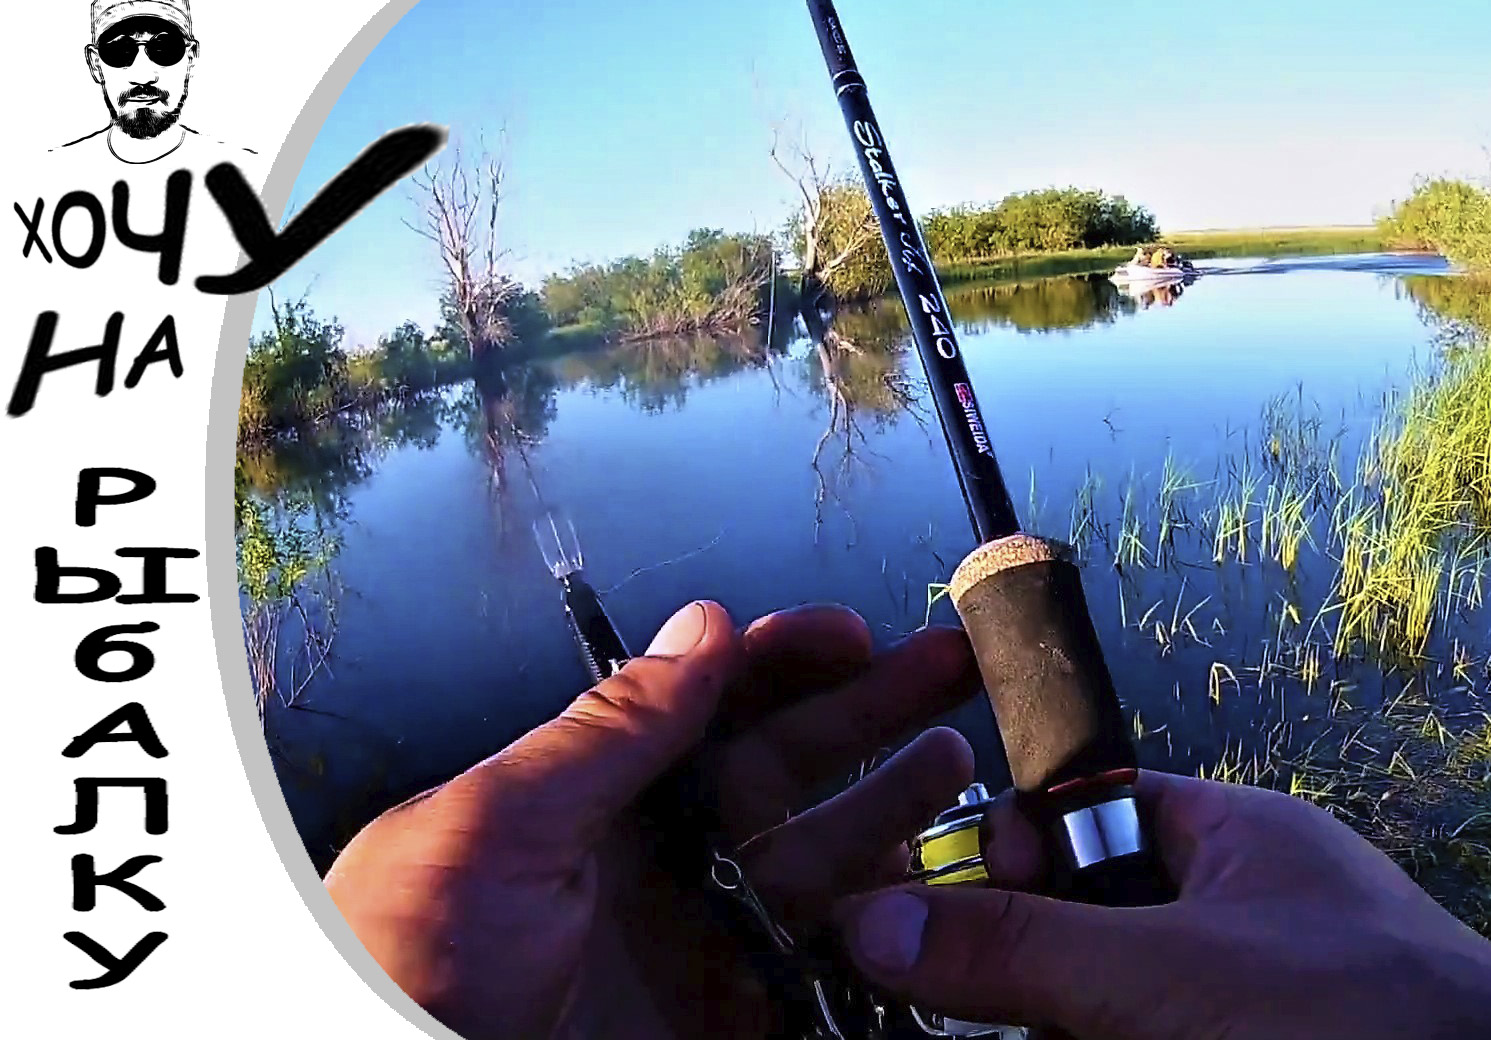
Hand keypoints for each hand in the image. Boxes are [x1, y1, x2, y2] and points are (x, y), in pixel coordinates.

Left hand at [322, 600, 979, 1039]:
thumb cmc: (398, 973)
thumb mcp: (491, 830)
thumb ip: (607, 732)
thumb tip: (697, 629)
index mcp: (587, 799)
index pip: (703, 706)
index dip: (780, 661)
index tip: (851, 632)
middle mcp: (652, 862)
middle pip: (781, 767)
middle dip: (866, 712)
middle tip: (945, 668)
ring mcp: (697, 942)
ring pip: (820, 860)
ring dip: (889, 807)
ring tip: (953, 761)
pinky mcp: (728, 1021)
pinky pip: (825, 967)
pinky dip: (880, 930)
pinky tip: (920, 891)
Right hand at [832, 771, 1490, 1039]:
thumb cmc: (1357, 1015)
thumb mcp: (1165, 976)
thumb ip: (1019, 950)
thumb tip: (869, 923)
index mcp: (1234, 839)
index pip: (1086, 818)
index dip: (1015, 860)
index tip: (951, 921)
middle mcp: (1246, 912)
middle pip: (1090, 928)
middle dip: (1039, 978)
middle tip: (1023, 1018)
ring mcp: (1256, 996)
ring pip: (1121, 1006)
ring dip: (1075, 1024)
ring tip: (1091, 1034)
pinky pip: (1157, 1032)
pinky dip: (1121, 1039)